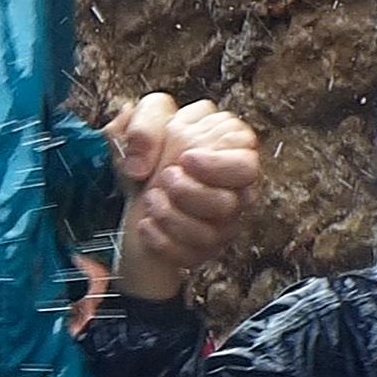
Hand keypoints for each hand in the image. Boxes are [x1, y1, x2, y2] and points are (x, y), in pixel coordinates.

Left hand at [108, 93, 260, 301]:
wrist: (130, 188)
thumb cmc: (148, 149)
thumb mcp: (141, 120)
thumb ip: (144, 125)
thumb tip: (141, 163)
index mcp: (230, 153)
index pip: (246, 166)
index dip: (217, 166)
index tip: (185, 159)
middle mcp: (233, 191)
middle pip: (229, 204)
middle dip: (190, 193)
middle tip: (165, 177)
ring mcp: (222, 223)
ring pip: (212, 235)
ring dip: (171, 216)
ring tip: (150, 198)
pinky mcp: (204, 249)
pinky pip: (191, 256)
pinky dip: (162, 241)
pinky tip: (146, 224)